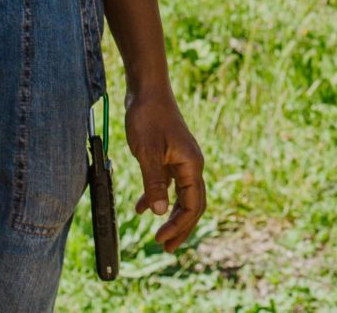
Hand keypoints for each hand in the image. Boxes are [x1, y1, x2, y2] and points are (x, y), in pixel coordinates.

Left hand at [124, 88, 205, 250]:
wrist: (147, 89)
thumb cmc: (148, 116)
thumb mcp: (147, 152)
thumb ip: (155, 183)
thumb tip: (161, 213)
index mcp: (191, 164)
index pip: (192, 205)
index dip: (179, 225)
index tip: (161, 240)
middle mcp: (191, 164)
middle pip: (193, 204)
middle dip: (181, 227)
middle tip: (167, 247)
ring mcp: (182, 159)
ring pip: (182, 196)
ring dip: (172, 216)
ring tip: (160, 235)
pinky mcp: (170, 155)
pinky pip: (169, 183)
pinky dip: (159, 198)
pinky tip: (143, 208)